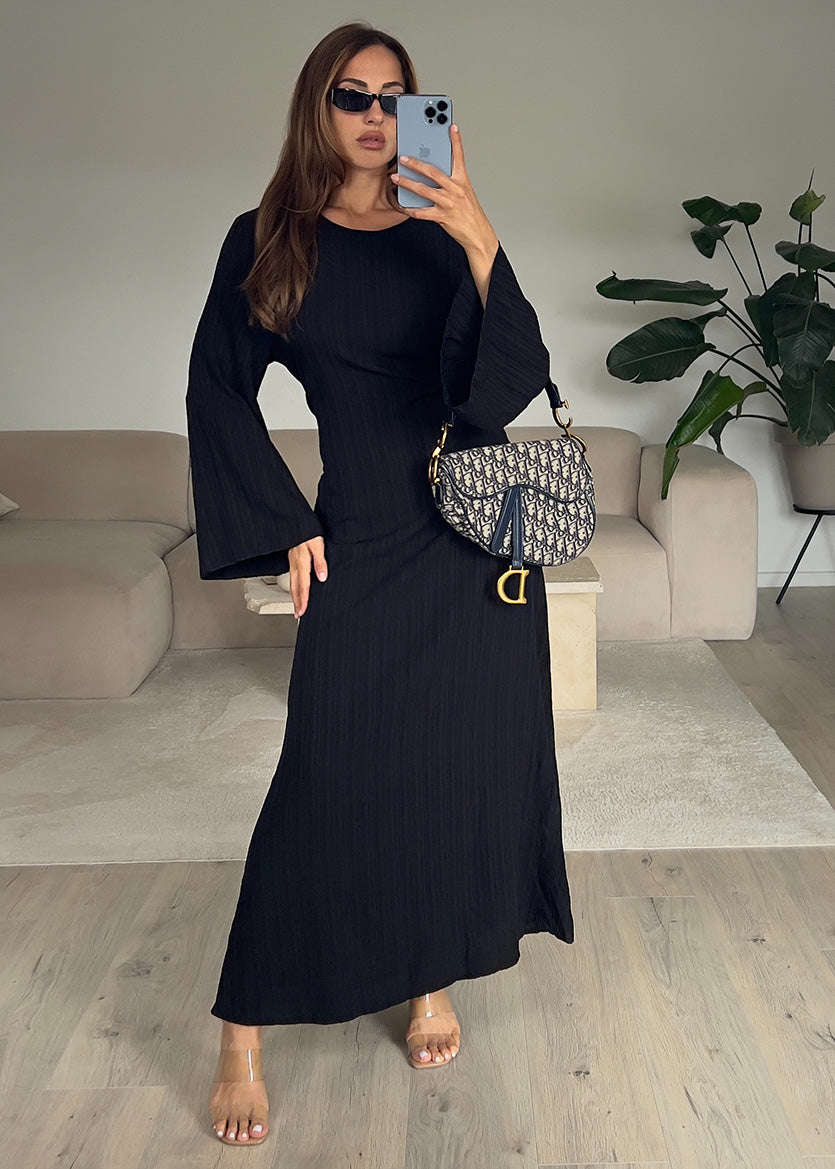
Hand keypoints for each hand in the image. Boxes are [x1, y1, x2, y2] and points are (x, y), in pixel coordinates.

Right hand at [288, 535, 326, 618]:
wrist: (295, 520)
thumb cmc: (308, 530)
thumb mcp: (318, 544)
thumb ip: (320, 561)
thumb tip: (322, 577)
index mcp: (301, 562)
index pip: (303, 586)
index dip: (303, 600)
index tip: (303, 611)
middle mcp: (295, 563)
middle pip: (295, 588)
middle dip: (297, 602)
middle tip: (298, 614)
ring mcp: (292, 561)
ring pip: (292, 582)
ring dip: (294, 596)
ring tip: (297, 606)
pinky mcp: (292, 557)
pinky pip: (292, 575)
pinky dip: (294, 586)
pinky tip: (296, 588)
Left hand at [391, 124, 498, 257]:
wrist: (478, 234)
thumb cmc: (469, 212)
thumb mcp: (464, 192)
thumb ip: (450, 180)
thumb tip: (432, 172)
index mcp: (462, 181)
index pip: (459, 157)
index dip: (456, 141)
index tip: (451, 126)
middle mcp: (456, 189)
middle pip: (433, 172)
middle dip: (416, 163)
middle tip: (403, 158)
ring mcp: (449, 203)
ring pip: (424, 190)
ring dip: (407, 183)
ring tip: (395, 178)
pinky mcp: (443, 217)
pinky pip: (422, 212)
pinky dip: (411, 209)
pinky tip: (402, 205)